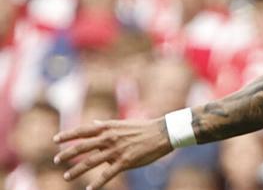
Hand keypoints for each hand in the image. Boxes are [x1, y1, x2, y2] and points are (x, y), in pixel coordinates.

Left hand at [54, 118, 173, 188]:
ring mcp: (116, 150)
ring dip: (76, 171)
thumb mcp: (122, 123)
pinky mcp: (125, 162)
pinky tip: (90, 189)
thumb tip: (93, 124)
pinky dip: (97, 183)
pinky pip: (107, 174)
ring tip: (66, 177)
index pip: (82, 131)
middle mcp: (109, 138)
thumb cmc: (143, 128)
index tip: (55, 140)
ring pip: (90, 162)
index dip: (67, 135)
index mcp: (108, 127)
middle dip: (66, 155)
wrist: (163, 132)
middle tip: (56, 160)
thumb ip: (106, 125)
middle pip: (81, 147)